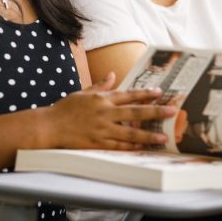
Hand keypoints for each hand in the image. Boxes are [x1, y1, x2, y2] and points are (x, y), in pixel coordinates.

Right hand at [42, 72, 176, 149]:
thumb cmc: (65, 108)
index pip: (128, 95)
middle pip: (135, 112)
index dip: (145, 94)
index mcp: (101, 99)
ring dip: (148, 135)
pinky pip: (118, 145)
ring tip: (163, 137)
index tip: (160, 93)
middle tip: (172, 111)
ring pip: (130, 132)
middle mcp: (104, 113)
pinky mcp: (97, 143)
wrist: (50, 125)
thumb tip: (112, 74)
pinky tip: (142, 147)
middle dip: (155, 111)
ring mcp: (102, 129)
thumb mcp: (83, 93)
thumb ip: (99, 85)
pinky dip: (131, 146)